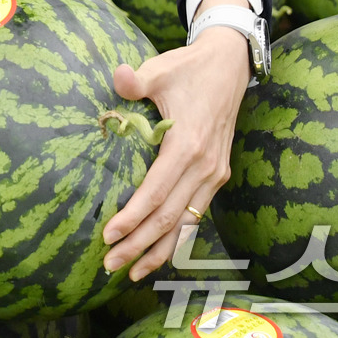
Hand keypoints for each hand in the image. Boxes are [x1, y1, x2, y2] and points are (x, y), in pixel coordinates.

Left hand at [101, 0, 252, 280]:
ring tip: (131, 271)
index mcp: (188, 144)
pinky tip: (159, 253)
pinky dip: (178, 238)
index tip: (108, 235)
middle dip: (139, 244)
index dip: (133, 217)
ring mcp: (214, 174)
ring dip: (159, 249)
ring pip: (185, 223)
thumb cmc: (188, 68)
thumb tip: (118, 76)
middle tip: (110, 264)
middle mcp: (205, 166)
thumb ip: (135, 79)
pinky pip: (196, 214)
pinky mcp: (217, 175)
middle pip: (169, 217)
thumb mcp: (160, 68)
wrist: (229, 66)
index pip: (157, 191)